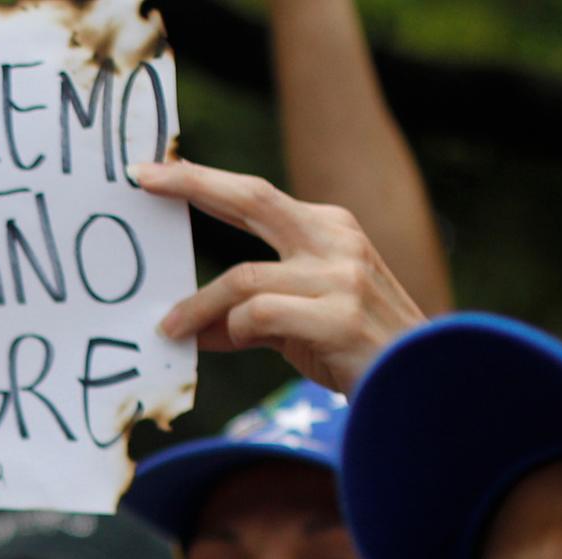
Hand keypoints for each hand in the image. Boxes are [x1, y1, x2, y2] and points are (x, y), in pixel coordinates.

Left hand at [138, 160, 430, 392]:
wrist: (420, 384)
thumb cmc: (356, 351)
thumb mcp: (300, 321)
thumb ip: (251, 313)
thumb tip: (191, 325)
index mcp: (328, 228)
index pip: (255, 195)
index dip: (203, 181)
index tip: (156, 172)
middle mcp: (336, 240)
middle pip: (251, 197)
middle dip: (193, 184)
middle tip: (141, 181)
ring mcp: (341, 276)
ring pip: (243, 278)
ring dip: (198, 306)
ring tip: (170, 329)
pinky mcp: (339, 316)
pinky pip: (261, 315)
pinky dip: (235, 330)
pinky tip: (232, 342)